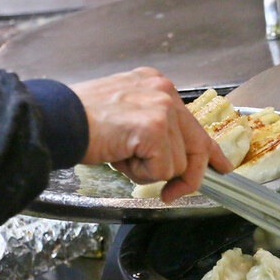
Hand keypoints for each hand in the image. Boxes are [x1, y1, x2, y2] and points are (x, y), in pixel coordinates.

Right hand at [69, 67, 232, 201]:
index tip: (222, 167)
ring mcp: (162, 108)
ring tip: (121, 154)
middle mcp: (164, 91)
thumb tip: (172, 159)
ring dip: (148, 170)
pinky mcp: (155, 128)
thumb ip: (152, 128)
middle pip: (196, 144)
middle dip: (189, 176)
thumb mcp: (125, 116)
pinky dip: (141, 173)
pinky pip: (163, 169)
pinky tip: (121, 156)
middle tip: (172, 194)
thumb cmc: (81, 122)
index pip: (192, 122)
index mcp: (156, 85)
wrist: (56, 120)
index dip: (209, 150)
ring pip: (176, 162)